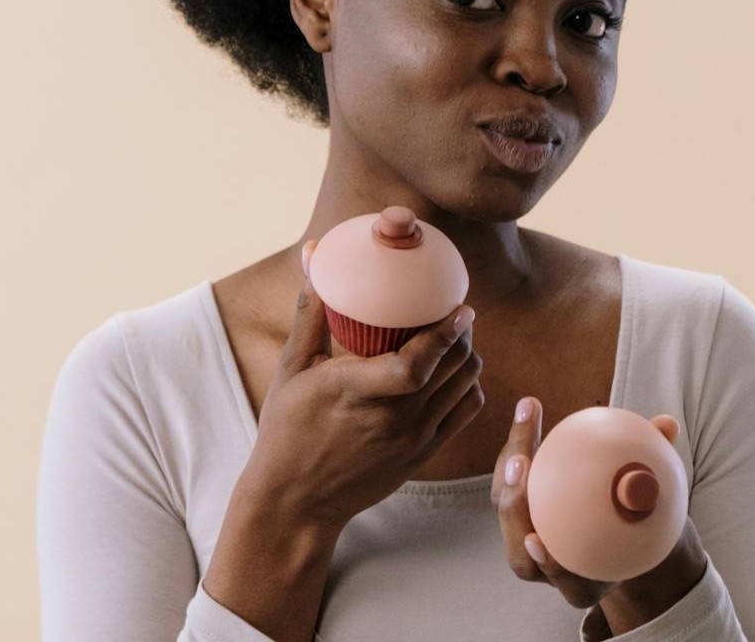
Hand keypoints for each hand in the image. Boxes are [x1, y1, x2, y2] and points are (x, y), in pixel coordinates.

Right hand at [240, 239, 485, 531]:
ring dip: (467, 356)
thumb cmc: (287, 429)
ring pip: (466, 386)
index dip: (446, 332)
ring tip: (454, 335)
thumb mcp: (292, 368)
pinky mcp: (423, 455)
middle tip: (454, 309)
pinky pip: (465, 413)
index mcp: (356, 391)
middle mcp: (393, 418)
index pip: (417, 362)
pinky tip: (453, 371)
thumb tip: (312, 254)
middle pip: (453, 367)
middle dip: (462, 333)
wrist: (296, 501)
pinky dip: (468, 386)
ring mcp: (412, 440)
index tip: (460, 306)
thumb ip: (310, 311)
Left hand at [491, 398, 704, 612]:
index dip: (551, 567)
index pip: (569, 583)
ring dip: (510, 461)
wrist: (621, 529)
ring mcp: (528, 538)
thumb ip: (660, 466)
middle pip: (522, 549)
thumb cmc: (642, 514)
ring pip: (507, 505)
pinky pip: (509, 477)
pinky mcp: (517, 507)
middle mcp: (551, 567)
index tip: (537, 541)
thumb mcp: (657, 498)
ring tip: (527, 418)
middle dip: (514, 508)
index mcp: (588, 581)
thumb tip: (668, 424)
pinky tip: (530, 407)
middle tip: (522, 463)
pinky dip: (518, 443)